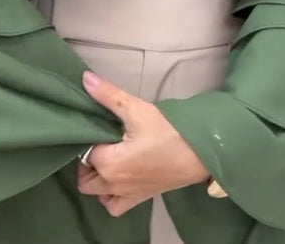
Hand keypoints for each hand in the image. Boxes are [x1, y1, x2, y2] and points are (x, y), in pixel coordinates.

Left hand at [77, 71, 210, 216]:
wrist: (200, 153)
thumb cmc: (167, 131)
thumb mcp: (136, 109)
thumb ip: (108, 94)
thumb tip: (85, 78)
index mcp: (109, 164)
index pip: (84, 152)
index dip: (87, 137)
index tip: (97, 126)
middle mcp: (113, 185)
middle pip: (85, 177)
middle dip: (86, 161)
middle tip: (100, 141)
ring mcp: (127, 195)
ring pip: (97, 193)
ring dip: (96, 180)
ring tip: (107, 157)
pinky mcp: (140, 199)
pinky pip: (114, 205)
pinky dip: (110, 196)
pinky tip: (117, 178)